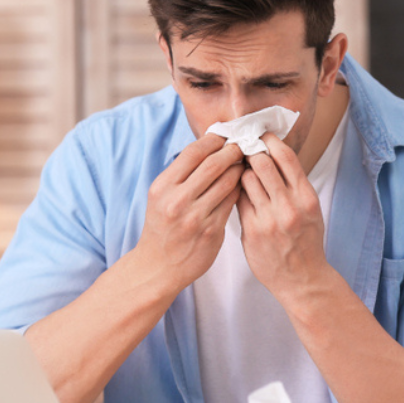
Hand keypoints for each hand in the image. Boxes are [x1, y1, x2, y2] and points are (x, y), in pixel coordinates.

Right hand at [133, 134, 243, 293]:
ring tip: (244, 163)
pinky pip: (232, 202)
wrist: (159, 266)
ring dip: (239, 169)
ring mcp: (195, 217)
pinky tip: (242, 185)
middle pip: (213, 164)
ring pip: (227, 182)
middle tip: (241, 146)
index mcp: (163, 187)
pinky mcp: (211, 231)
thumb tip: (209, 146)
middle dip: (231, 151)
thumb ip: (181, 174)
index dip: (213, 140)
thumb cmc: (163, 227)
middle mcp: (177, 201)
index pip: (193, 152)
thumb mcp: (161, 196)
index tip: (225, 136)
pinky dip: (239, 189)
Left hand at [237, 132, 332, 302]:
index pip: (285, 157)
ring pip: (246, 179)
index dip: (270, 140)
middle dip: (250, 151)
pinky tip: (235, 189)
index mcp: (306, 197)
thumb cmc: (306, 240)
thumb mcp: (310, 210)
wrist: (303, 279)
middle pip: (262, 163)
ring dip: (241, 170)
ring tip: (239, 170)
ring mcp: (269, 220)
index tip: (260, 135)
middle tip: (243, 148)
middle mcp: (289, 206)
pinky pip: (238, 200)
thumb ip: (293, 184)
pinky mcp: (252, 232)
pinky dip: (236, 191)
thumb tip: (271, 153)